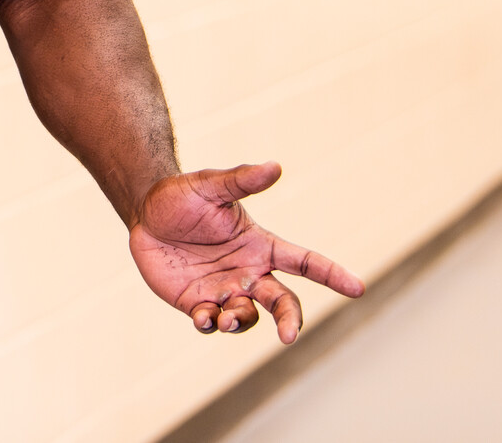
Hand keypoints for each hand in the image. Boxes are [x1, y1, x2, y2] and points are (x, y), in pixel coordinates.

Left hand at [129, 161, 364, 343]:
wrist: (144, 214)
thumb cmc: (181, 196)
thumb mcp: (210, 185)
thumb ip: (241, 180)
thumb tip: (275, 167)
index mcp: (260, 246)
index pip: (305, 262)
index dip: (332, 274)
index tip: (357, 288)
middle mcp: (248, 273)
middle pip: (283, 303)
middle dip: (290, 321)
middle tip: (288, 335)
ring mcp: (224, 290)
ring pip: (247, 318)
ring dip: (241, 322)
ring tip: (226, 317)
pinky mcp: (197, 303)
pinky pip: (212, 322)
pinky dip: (211, 324)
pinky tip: (204, 316)